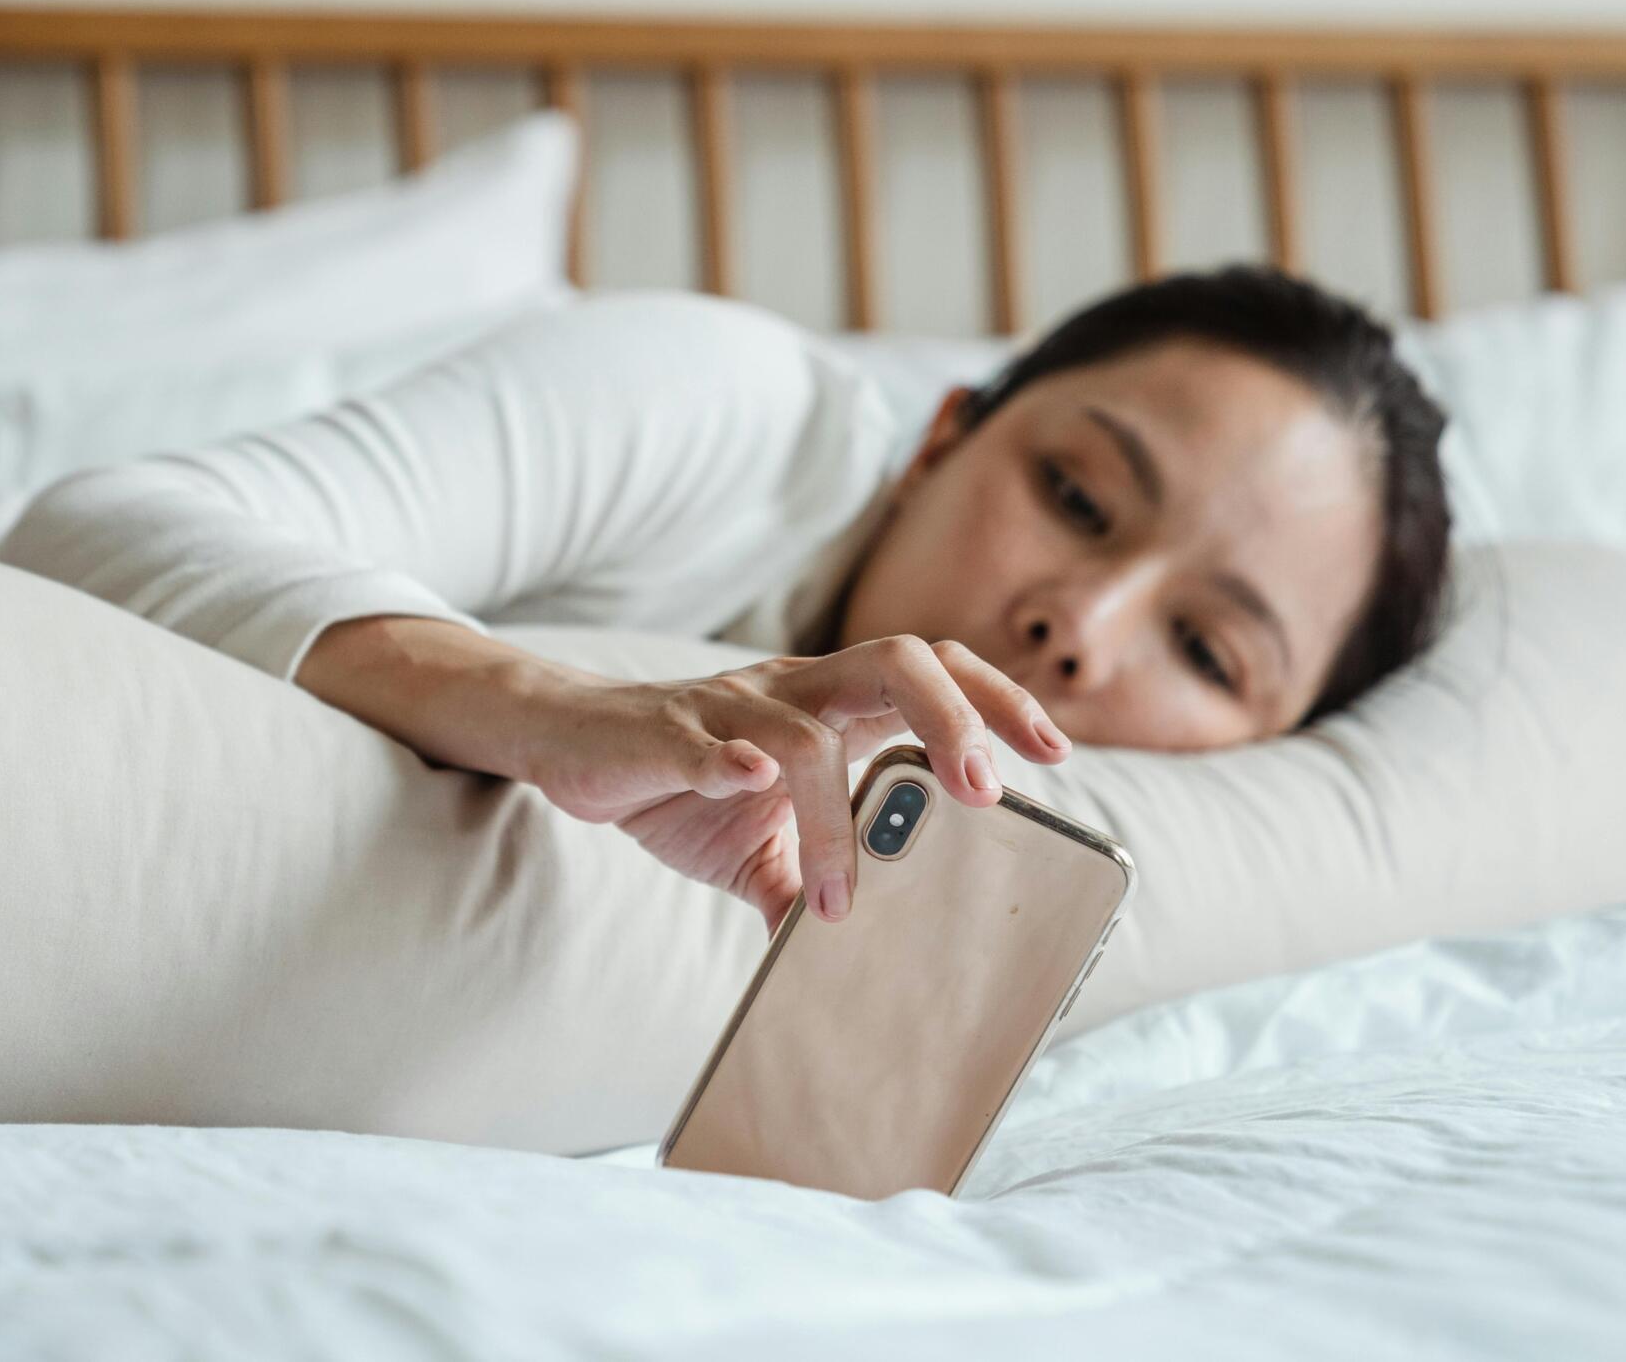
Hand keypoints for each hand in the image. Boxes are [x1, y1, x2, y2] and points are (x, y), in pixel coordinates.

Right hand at [517, 636, 1069, 936]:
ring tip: (846, 894)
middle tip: (985, 793)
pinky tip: (745, 786)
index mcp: (830, 705)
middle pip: (896, 660)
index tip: (1054, 755)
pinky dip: (730, 762)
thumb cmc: (678, 784)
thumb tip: (853, 965)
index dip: (997, 701)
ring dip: (836, 814)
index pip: (935, 674)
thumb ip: (809, 884)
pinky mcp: (662, 732)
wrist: (570, 746)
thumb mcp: (756, 849)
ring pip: (805, 730)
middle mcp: (793, 690)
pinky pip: (705, 740)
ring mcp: (728, 705)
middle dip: (952, 718)